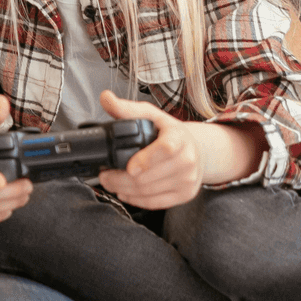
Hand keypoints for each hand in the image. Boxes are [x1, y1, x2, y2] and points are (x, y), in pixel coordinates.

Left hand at [93, 90, 205, 209]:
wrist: (196, 149)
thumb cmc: (169, 132)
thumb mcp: (151, 116)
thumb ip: (126, 109)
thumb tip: (106, 98)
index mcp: (179, 137)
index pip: (165, 149)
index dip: (145, 160)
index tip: (129, 167)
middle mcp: (187, 159)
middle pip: (148, 176)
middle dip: (119, 179)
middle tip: (104, 175)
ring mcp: (188, 179)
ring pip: (148, 191)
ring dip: (123, 190)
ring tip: (111, 182)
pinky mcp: (186, 194)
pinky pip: (156, 202)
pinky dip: (136, 200)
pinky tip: (125, 193)